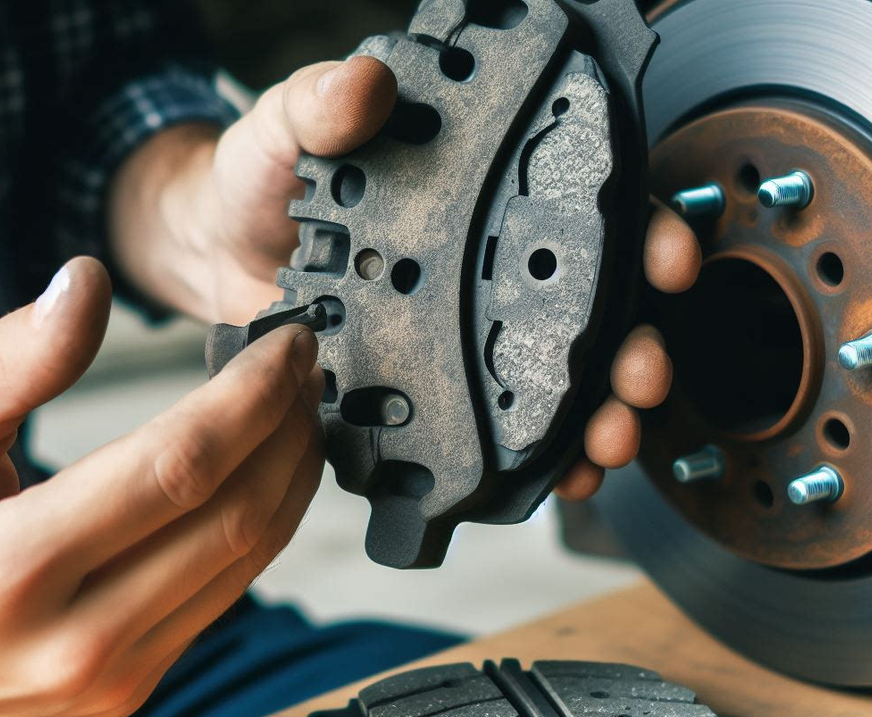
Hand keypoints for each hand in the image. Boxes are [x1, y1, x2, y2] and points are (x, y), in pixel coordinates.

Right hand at [0, 258, 323, 716]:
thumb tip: (88, 284)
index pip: (175, 469)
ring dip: (288, 480)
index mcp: (6, 572)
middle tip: (304, 370)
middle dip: (287, 431)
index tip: (284, 346)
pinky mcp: (131, 693)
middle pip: (231, 521)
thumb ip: (7, 358)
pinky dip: (256, 528)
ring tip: (296, 413)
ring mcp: (110, 682)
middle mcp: (71, 643)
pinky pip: (223, 598)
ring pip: (245, 566)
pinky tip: (262, 475)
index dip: (248, 398)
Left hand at [108, 58, 699, 498]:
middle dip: (635, 347)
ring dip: (598, 416)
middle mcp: (486, 265)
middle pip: (593, 308)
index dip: (642, 228)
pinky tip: (556, 478)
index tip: (665, 256)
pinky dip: (534, 461)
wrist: (206, 250)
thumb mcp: (287, 123)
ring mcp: (460, 335)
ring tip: (607, 441)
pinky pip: (491, 431)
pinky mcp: (424, 394)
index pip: (585, 202)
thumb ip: (321, 101)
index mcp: (479, 192)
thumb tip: (362, 83)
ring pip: (558, 379)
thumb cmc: (257, 177)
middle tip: (640, 373)